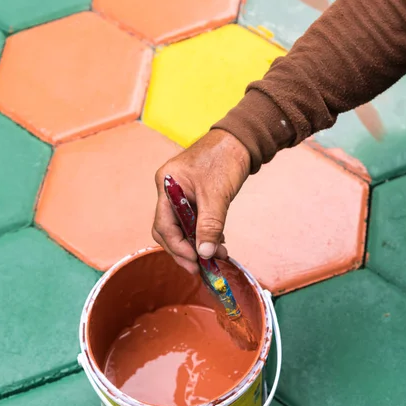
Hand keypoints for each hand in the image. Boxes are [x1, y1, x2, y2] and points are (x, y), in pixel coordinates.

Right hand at [153, 129, 250, 273]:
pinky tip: (217, 241)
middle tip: (201, 266)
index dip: (178, 247)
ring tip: (217, 254)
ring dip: (197, 243)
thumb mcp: (217, 195)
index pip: (163, 225)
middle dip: (184, 250)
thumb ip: (209, 225)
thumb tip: (205, 253)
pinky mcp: (192, 196)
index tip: (195, 261)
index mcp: (167, 185)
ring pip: (181, 227)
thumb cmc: (225, 159)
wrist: (241, 139)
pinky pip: (192, 220)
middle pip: (168, 229)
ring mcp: (180, 193)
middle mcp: (169, 190)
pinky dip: (203, 233)